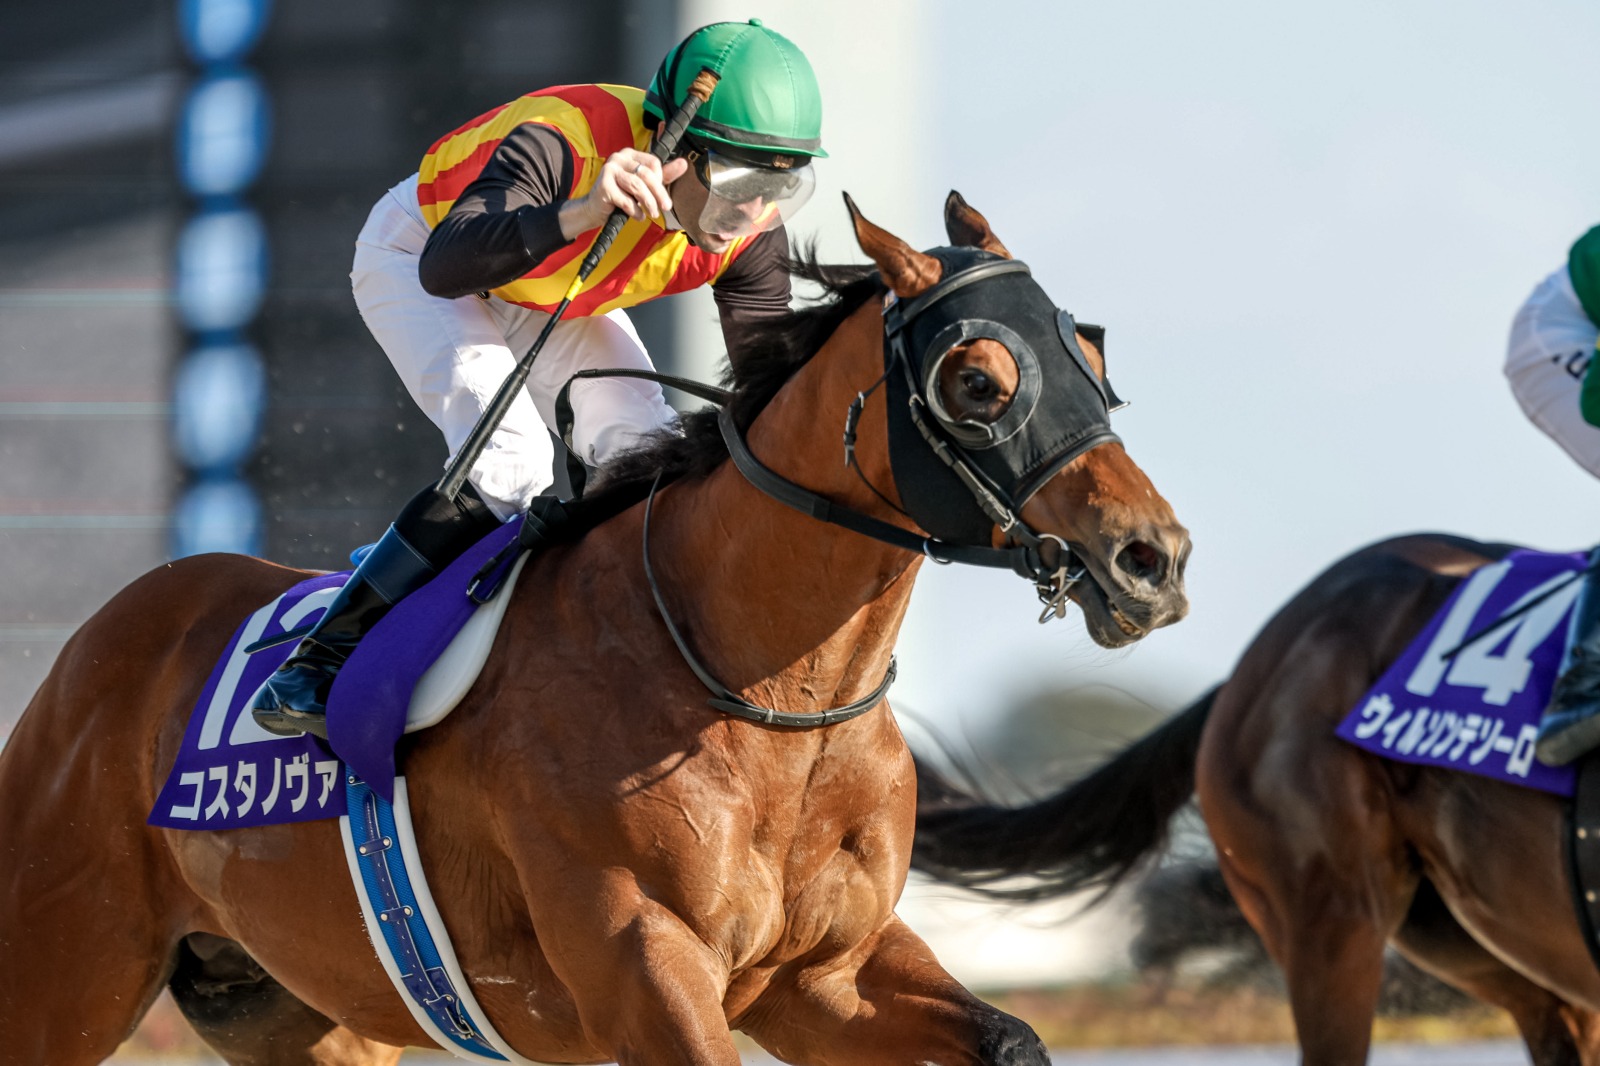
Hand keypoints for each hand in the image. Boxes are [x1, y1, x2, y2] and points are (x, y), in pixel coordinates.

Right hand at [559, 150, 690, 238]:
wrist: (595, 209)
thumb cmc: (622, 195)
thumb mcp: (644, 184)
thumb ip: (663, 175)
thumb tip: (684, 164)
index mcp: (630, 154)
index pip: (653, 162)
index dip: (661, 180)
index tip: (661, 194)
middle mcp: (618, 158)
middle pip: (646, 174)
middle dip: (659, 193)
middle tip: (666, 208)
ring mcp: (609, 170)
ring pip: (637, 186)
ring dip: (648, 203)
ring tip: (652, 214)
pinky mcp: (603, 186)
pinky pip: (626, 200)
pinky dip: (635, 211)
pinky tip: (638, 216)